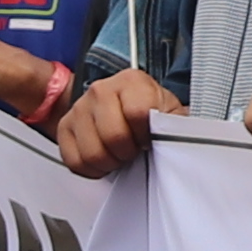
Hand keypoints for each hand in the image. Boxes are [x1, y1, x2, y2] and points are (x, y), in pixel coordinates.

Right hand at [49, 68, 172, 175]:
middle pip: (113, 136)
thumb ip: (176, 124)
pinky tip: (103, 158)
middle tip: (133, 150)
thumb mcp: (169, 113)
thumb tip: (186, 141)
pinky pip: (75, 161)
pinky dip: (91, 168)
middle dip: (127, 152)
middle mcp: (101, 90)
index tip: (149, 139)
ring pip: (92, 153)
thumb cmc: (148, 113)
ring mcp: (79, 108)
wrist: (118, 107)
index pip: (137, 113)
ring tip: (118, 155)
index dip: (146, 135)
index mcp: (132, 82)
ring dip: (109, 163)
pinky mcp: (64, 127)